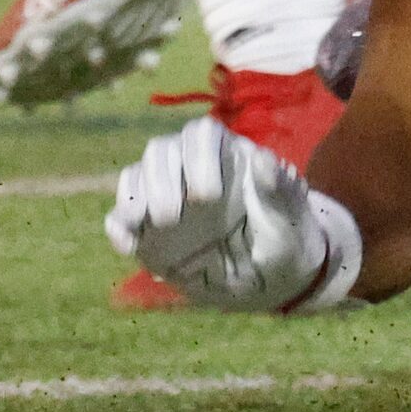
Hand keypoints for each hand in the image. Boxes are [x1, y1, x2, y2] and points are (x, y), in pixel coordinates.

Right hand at [106, 118, 360, 312]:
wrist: (273, 278)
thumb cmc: (288, 238)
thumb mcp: (291, 218)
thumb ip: (279, 189)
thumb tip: (262, 156)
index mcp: (230, 156)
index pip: (202, 133)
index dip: (199, 156)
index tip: (209, 196)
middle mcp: (193, 170)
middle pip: (161, 150)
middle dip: (161, 179)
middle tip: (173, 219)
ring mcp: (167, 197)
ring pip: (135, 176)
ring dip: (135, 198)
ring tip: (142, 225)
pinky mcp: (148, 231)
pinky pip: (121, 218)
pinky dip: (118, 228)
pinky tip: (128, 248)